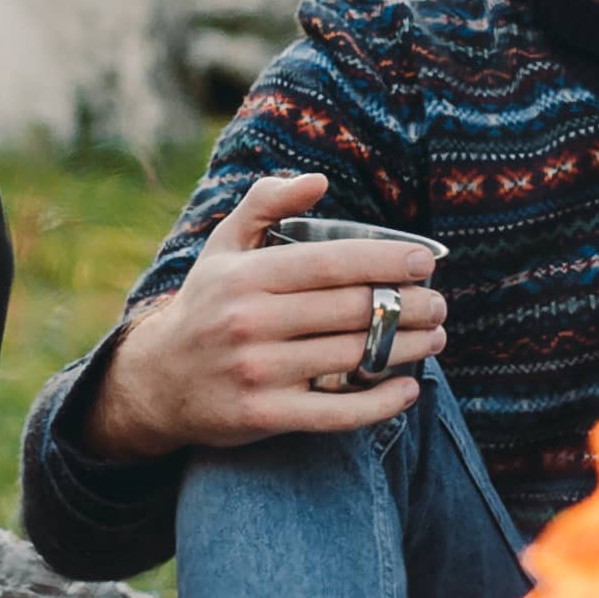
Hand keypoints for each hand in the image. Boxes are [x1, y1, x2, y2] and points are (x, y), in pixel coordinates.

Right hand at [92, 172, 453, 460]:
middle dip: (409, 306)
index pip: (329, 263)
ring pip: (352, 358)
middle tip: (440, 304)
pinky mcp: (264, 416)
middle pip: (350, 310)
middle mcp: (249, 322)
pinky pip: (336, 412)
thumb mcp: (223, 247)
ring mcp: (257, 371)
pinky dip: (380, 402)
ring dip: (407, 348)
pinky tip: (409, 388)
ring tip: (435, 337)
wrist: (158, 381)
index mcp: (245, 276)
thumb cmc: (206, 305)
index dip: (385, 260)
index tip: (425, 260)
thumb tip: (318, 181)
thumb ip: (265, 203)